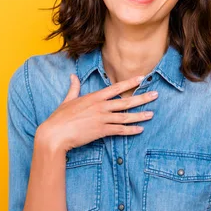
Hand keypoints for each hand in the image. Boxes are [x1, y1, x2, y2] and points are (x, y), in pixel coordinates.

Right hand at [36, 74, 156, 153]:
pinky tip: (140, 130)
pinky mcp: (101, 131)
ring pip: (126, 116)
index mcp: (94, 97)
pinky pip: (120, 130)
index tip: (142, 78)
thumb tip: (73, 76)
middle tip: (156, 95)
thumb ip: (74, 87)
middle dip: (142, 98)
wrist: (55, 134)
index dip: (130, 82)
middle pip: (126, 101)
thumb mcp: (68, 99)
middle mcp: (101, 106)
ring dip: (140, 115)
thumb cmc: (60, 117)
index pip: (116, 87)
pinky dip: (131, 130)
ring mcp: (102, 119)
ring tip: (151, 114)